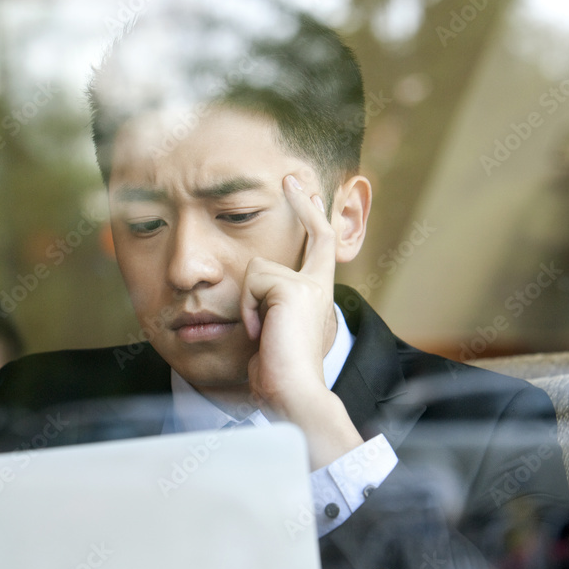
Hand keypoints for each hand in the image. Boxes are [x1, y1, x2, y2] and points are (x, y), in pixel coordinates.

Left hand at [240, 175, 363, 468]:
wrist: (294, 395)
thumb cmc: (277, 374)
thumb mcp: (273, 334)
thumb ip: (270, 308)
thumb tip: (254, 304)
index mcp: (316, 295)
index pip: (318, 244)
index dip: (312, 213)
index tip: (300, 186)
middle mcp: (319, 285)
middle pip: (306, 235)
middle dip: (304, 202)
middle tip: (293, 174)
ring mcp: (309, 285)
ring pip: (257, 267)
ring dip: (250, 302)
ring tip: (262, 332)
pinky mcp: (293, 288)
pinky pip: (253, 282)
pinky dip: (250, 310)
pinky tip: (261, 332)